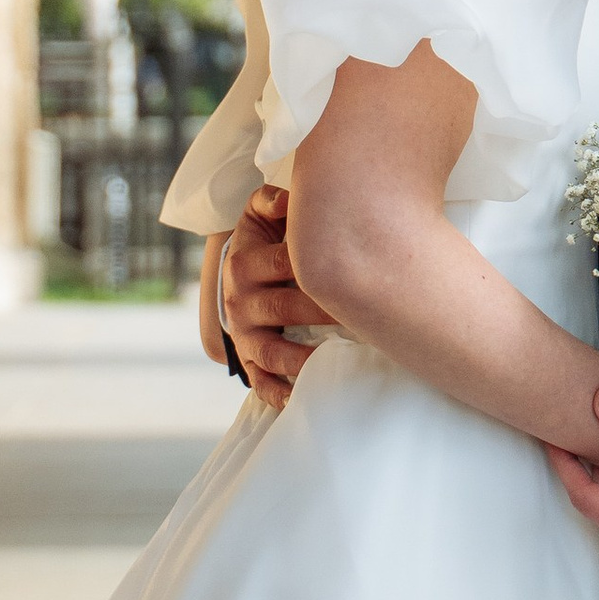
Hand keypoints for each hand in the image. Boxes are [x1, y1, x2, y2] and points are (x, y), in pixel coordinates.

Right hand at [217, 186, 332, 404]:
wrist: (238, 271)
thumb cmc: (264, 238)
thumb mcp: (260, 213)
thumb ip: (271, 200)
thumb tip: (287, 201)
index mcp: (245, 263)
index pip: (282, 265)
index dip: (316, 266)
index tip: (351, 268)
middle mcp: (240, 301)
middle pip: (284, 308)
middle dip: (322, 312)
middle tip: (360, 314)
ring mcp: (244, 334)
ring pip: (271, 352)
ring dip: (301, 360)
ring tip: (333, 362)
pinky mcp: (249, 360)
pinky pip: (260, 382)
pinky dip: (278, 394)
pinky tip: (301, 399)